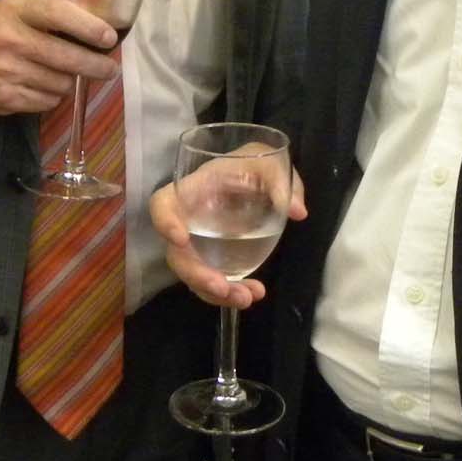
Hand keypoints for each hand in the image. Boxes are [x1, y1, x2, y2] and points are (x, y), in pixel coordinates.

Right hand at [0, 0, 119, 118]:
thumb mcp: (13, 9)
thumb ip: (47, 15)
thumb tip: (96, 30)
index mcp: (14, 11)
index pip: (57, 13)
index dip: (88, 26)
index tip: (109, 38)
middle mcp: (10, 41)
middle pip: (66, 57)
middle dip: (95, 66)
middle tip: (110, 69)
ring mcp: (6, 73)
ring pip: (61, 84)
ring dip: (70, 81)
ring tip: (66, 75)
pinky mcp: (3, 99)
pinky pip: (46, 102)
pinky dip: (53, 96)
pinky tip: (45, 86)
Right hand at [150, 166, 306, 309]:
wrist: (256, 177)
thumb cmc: (253, 164)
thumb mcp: (268, 162)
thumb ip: (281, 181)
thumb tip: (297, 211)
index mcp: (196, 189)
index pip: (164, 202)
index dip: (164, 221)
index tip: (180, 239)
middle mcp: (190, 219)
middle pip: (177, 254)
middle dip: (198, 275)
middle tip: (224, 288)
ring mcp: (200, 243)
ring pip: (195, 275)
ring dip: (216, 293)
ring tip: (247, 298)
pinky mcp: (215, 258)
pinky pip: (214, 280)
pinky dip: (230, 292)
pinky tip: (254, 294)